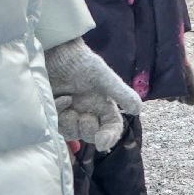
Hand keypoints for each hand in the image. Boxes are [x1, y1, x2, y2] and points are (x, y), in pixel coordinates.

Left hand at [44, 38, 141, 152]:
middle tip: (83, 116)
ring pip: (72, 132)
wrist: (56, 51)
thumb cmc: (81, 61)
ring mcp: (71, 112)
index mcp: (103, 105)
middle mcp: (88, 111)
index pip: (111, 127)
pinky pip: (56, 124)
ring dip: (70, 123)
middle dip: (87, 129)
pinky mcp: (55, 111)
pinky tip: (59, 97)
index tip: (101, 143)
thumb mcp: (103, 76)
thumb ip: (121, 93)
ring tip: (68, 101)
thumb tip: (138, 110)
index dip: (109, 138)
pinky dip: (58, 112)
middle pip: (91, 135)